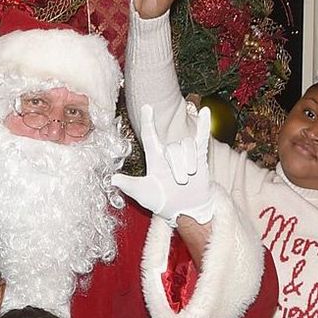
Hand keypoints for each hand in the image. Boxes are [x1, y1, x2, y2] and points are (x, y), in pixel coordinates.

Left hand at [112, 104, 215, 226]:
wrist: (184, 210)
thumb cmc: (162, 201)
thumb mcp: (143, 194)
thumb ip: (130, 185)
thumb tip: (112, 179)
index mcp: (154, 159)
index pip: (150, 136)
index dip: (148, 121)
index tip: (146, 107)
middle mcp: (168, 153)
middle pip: (173, 148)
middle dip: (178, 166)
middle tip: (180, 182)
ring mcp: (184, 153)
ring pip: (187, 146)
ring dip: (189, 163)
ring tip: (189, 178)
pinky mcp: (199, 156)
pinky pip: (201, 137)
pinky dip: (204, 124)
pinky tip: (205, 111)